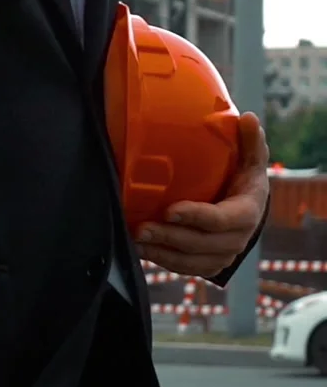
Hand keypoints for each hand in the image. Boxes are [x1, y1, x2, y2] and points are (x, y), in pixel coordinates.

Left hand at [136, 112, 269, 277]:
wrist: (247, 210)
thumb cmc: (244, 179)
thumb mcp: (251, 159)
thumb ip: (250, 141)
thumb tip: (248, 118)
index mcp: (247, 212)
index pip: (222, 219)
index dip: (197, 217)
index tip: (170, 210)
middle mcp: (237, 239)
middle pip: (201, 244)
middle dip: (170, 237)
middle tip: (142, 227)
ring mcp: (222, 256)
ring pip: (190, 261)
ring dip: (161, 251)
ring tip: (136, 239)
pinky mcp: (207, 265)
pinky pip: (184, 268)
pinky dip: (162, 260)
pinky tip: (142, 249)